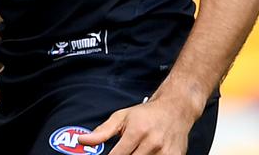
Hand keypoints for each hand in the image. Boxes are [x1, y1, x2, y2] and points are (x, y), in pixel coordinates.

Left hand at [76, 95, 198, 154]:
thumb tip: (82, 141)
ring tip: (135, 150)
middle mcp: (153, 142)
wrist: (176, 109)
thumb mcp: (121, 118)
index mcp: (137, 131)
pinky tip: (146, 153)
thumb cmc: (146, 114)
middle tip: (122, 151)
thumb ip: (102, 132)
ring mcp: (166, 152)